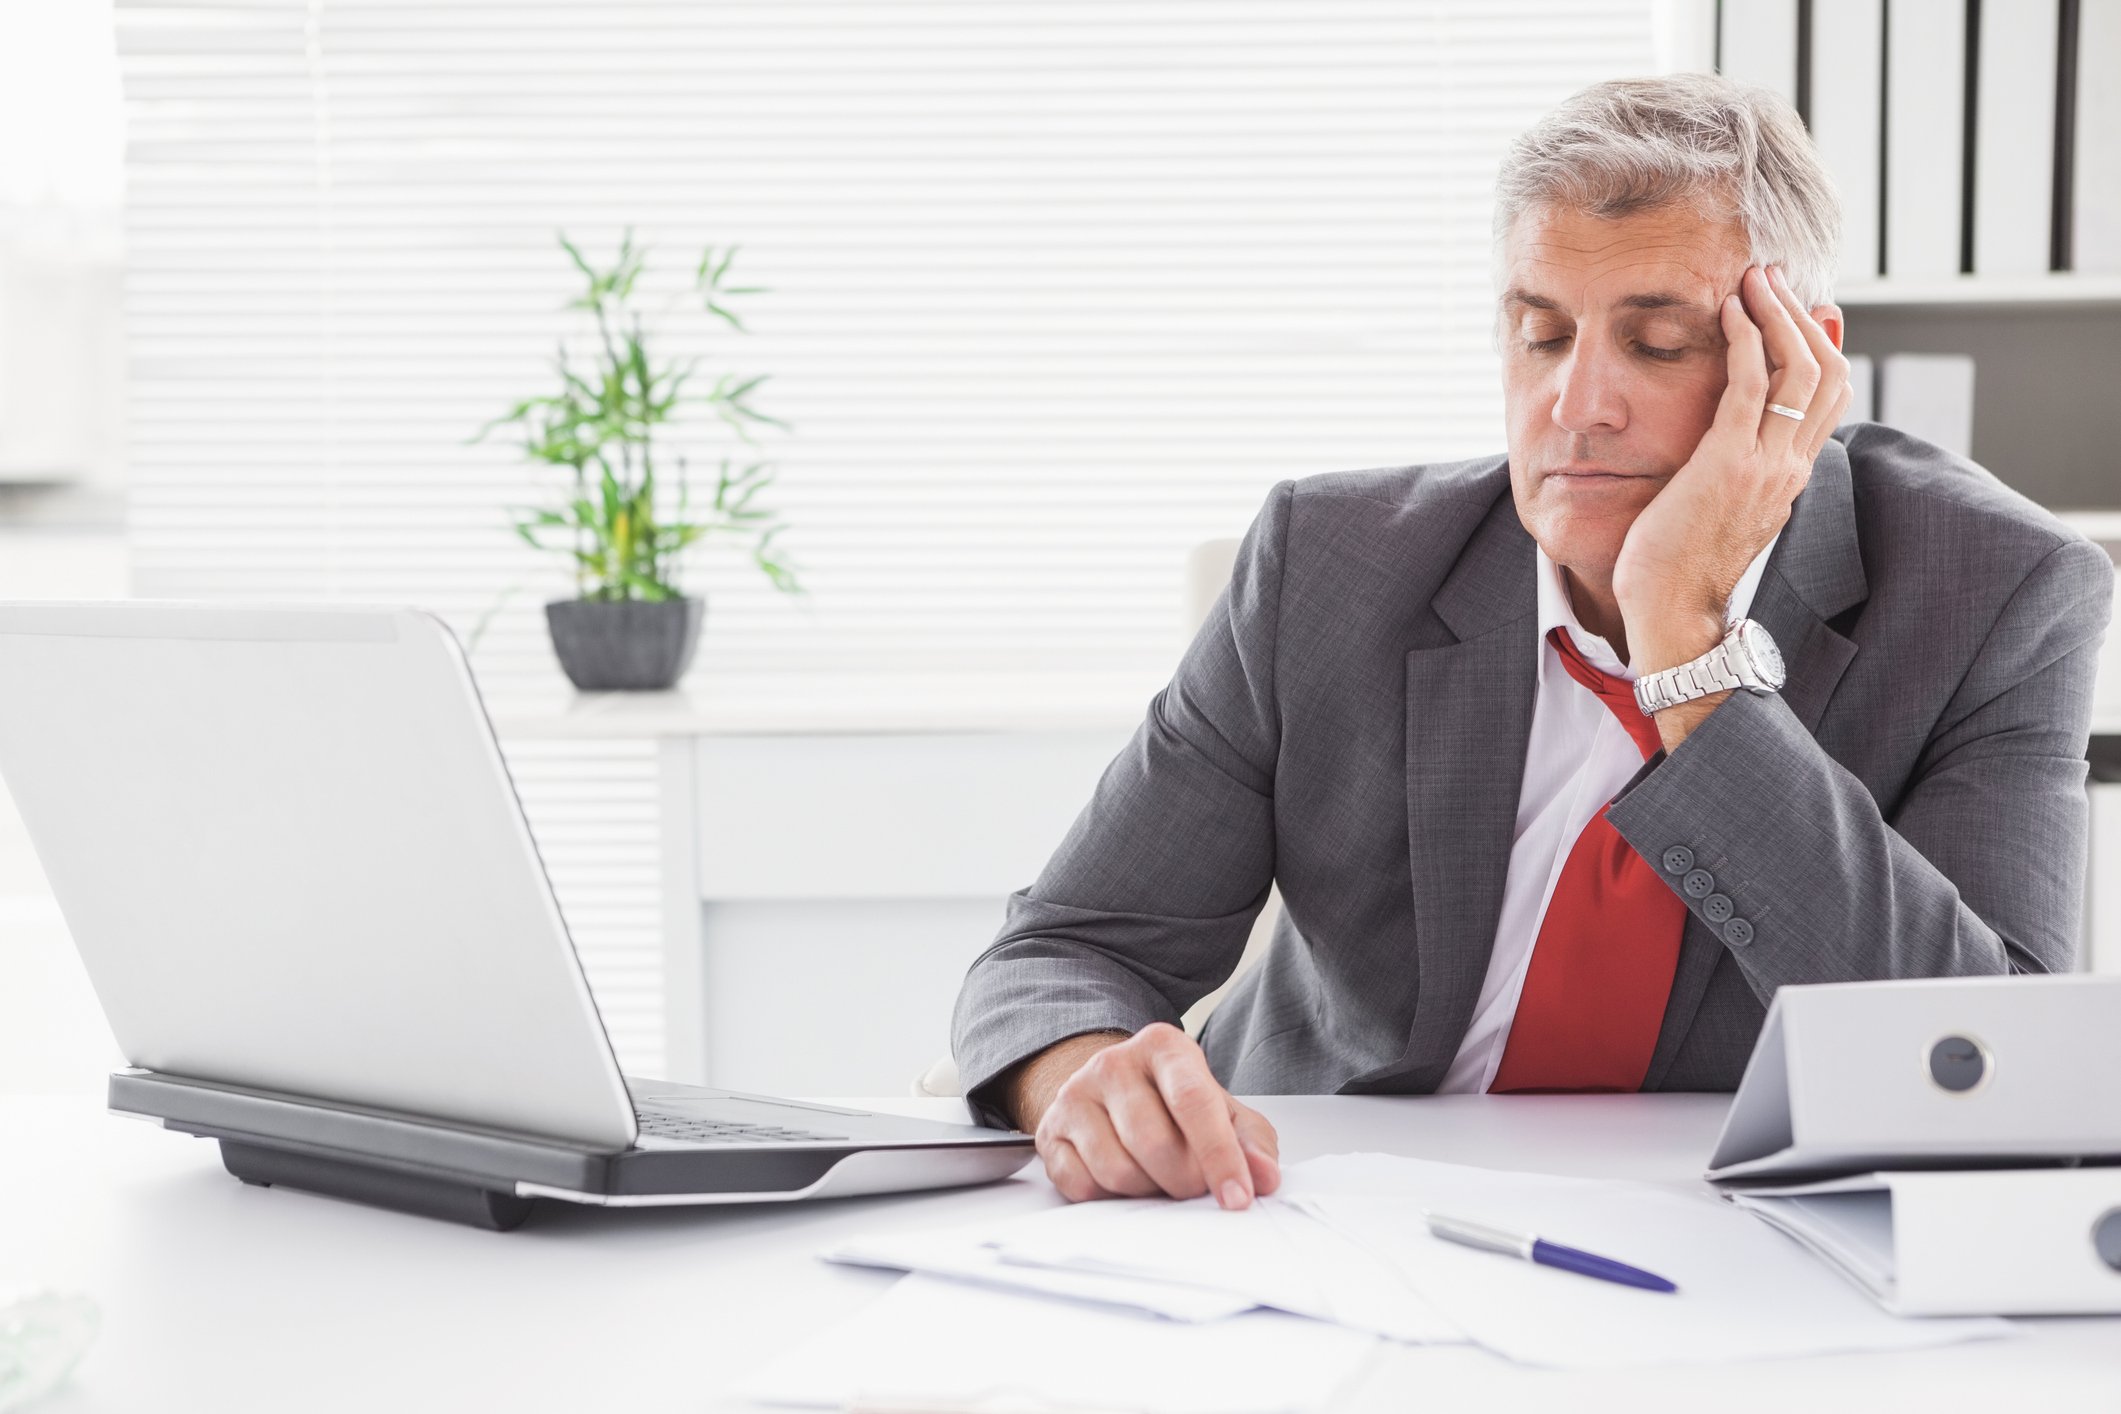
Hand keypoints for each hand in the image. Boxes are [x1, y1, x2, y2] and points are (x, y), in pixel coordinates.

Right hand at [1005, 1023, 1280, 1207]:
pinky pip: (1082, 1185)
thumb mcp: (1223, 1112)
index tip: (1237, 1198)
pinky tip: (1124, 1179)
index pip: (1194, 1102)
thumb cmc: (1174, 1104)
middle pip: (1154, 1143)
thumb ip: (1252, 1142)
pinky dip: (1110, 1197)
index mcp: (1164, 1046)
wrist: (1114, 1091)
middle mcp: (1114, 1063)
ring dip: (1147, 1191)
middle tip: (1193, 1185)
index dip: (1219, 1157)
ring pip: (1117, 1170)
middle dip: (1183, 1181)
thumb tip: (1263, 1176)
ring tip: (1158, 1177)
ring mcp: (1075, 1095)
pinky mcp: (1050, 1131)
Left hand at [1612, 264, 1852, 673]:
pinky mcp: (1728, 463)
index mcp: (1791, 476)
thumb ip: (1736, 471)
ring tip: (1752, 279)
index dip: (1822, 343)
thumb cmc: (1680, 566)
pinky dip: (1743, 340)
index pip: (1832, 395)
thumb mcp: (1722, 509)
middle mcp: (1790, 466)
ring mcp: (1764, 465)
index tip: (1800, 306)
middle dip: (1801, 316)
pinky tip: (1727, 312)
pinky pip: (1748, 387)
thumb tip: (1731, 442)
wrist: (1671, 613)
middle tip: (1772, 278)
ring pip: (1798, 369)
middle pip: (1826, 372)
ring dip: (1776, 315)